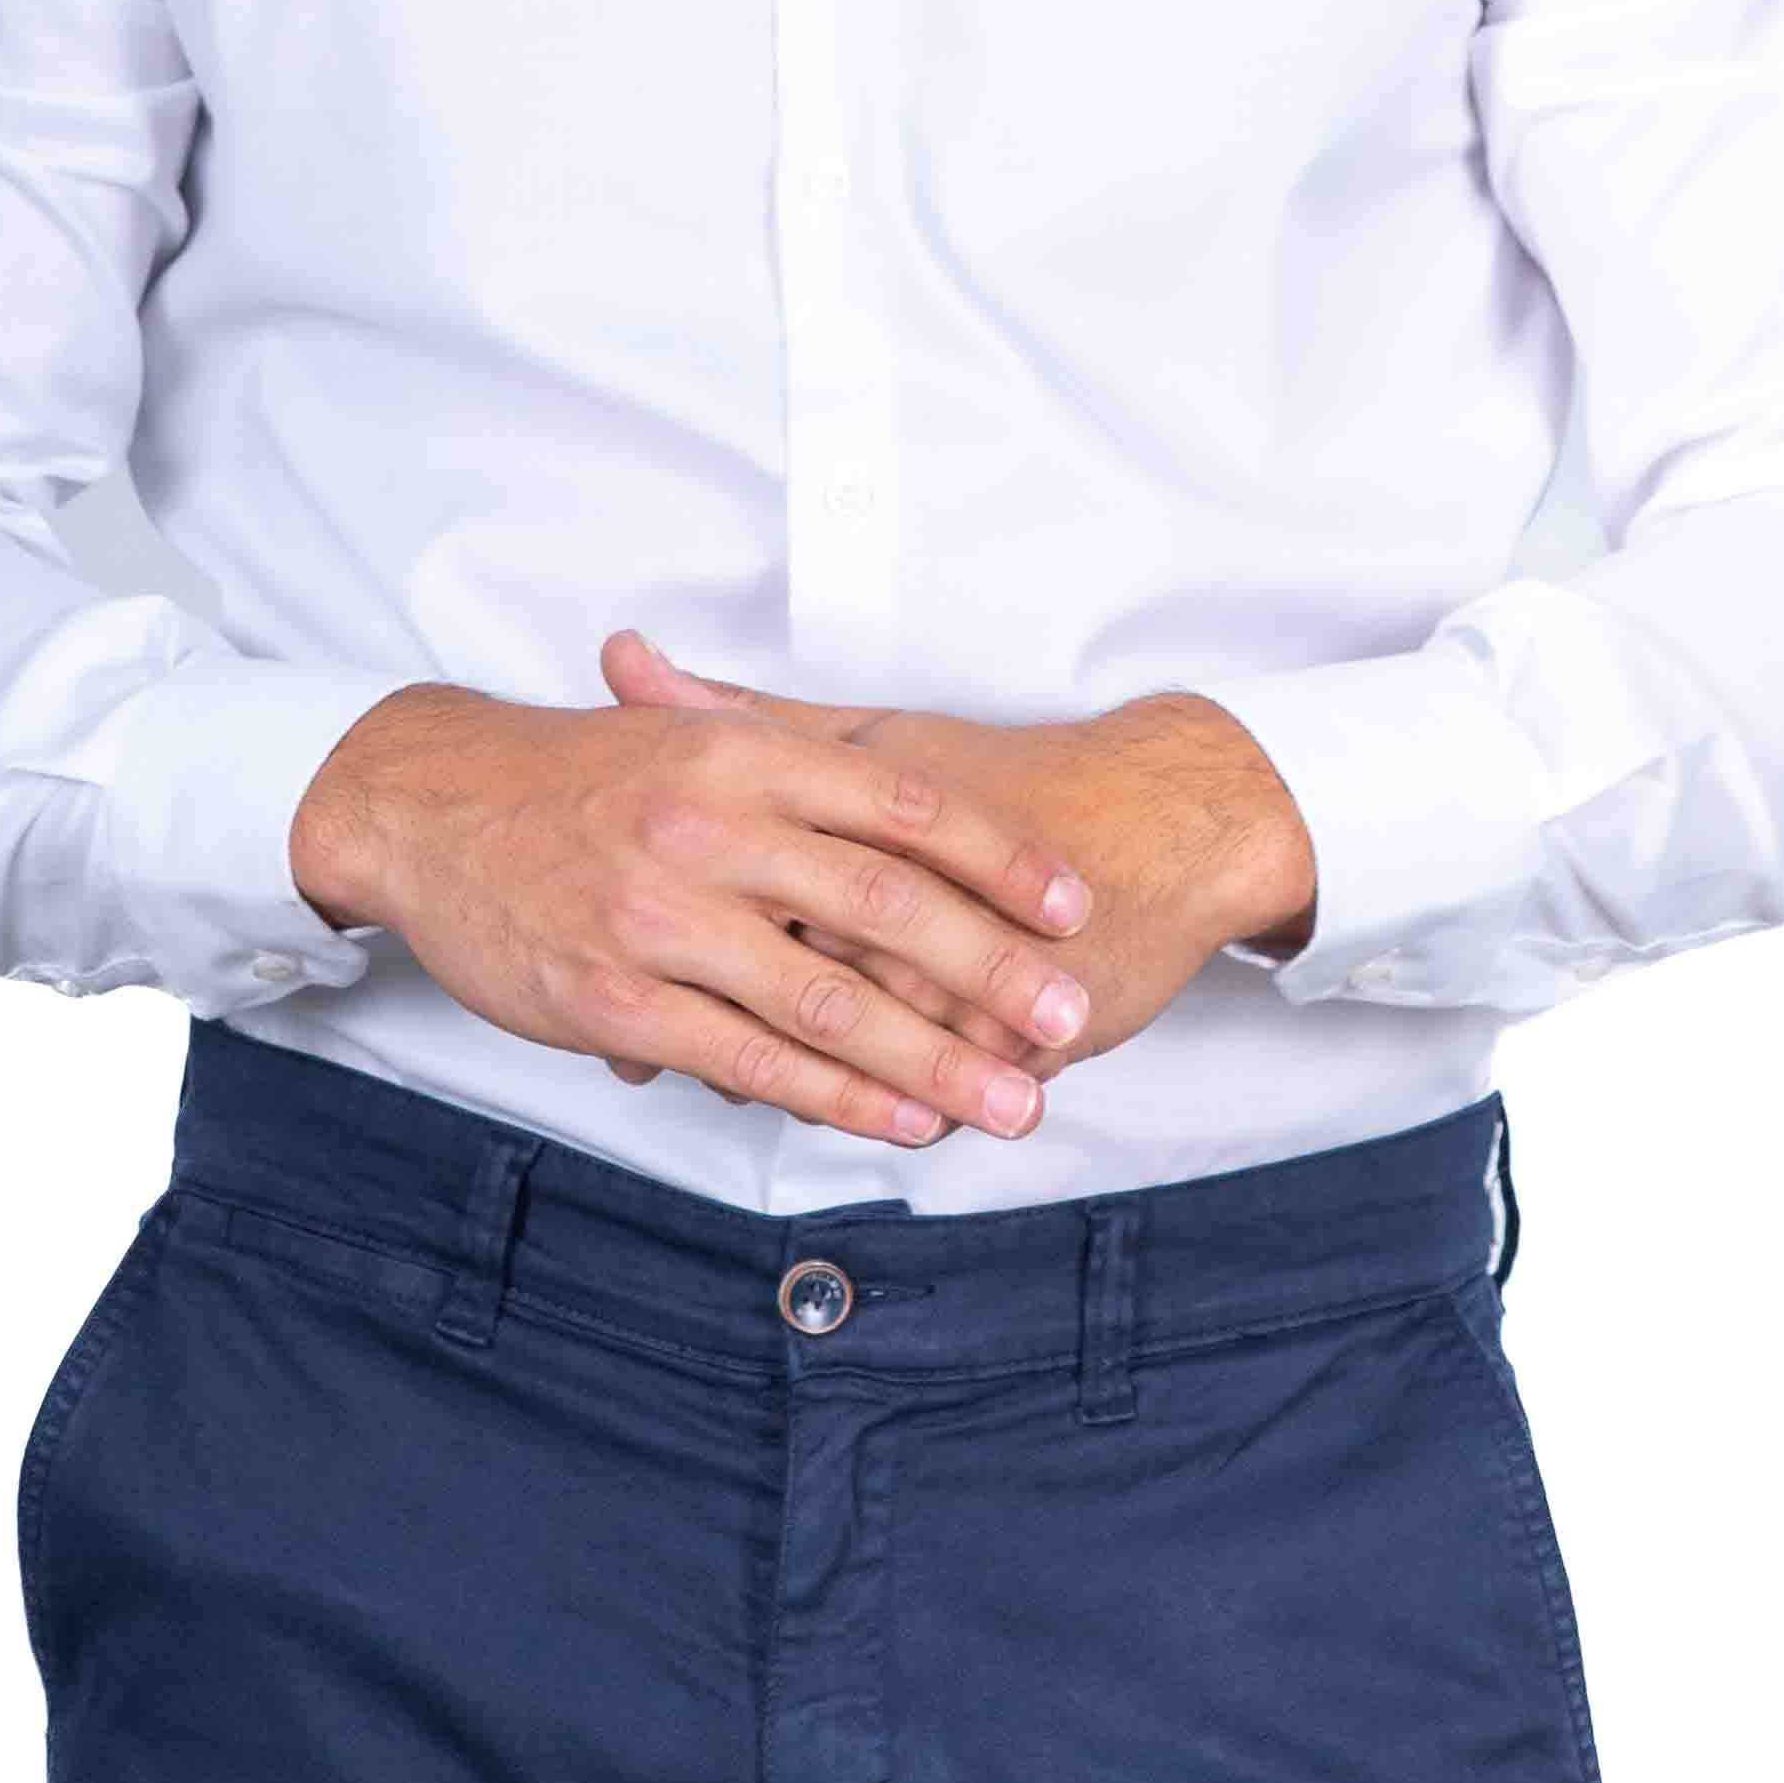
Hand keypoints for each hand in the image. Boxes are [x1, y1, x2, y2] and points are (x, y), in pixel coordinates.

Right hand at [288, 673, 1100, 1153]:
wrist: (432, 801)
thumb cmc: (578, 773)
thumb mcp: (691, 733)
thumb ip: (801, 760)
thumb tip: (923, 805)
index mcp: (744, 752)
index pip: (904, 805)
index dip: (1000, 858)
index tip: (1074, 904)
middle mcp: (712, 828)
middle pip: (888, 907)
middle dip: (993, 972)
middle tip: (1068, 1017)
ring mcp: (663, 918)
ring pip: (828, 1002)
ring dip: (934, 1060)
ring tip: (1012, 1100)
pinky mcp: (617, 998)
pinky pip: (751, 1061)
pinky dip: (839, 1099)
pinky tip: (902, 1120)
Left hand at [591, 632, 1315, 1084]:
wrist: (1163, 818)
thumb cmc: (1011, 774)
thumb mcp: (872, 734)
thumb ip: (745, 713)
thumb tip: (626, 659)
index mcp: (848, 813)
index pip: (729, 891)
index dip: (669, 939)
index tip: (621, 965)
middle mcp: (898, 895)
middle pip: (775, 986)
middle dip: (713, 1033)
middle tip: (642, 1068)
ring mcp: (960, 974)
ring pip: (848, 1057)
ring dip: (798, 1085)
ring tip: (743, 1094)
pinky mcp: (1018, 1034)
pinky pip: (927, 1096)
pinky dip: (884, 1114)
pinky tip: (858, 1123)